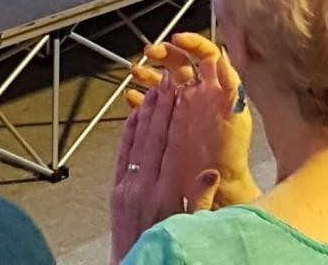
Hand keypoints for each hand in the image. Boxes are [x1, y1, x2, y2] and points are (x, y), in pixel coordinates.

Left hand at [110, 76, 219, 263]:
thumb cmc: (167, 251)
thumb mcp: (191, 228)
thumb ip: (199, 199)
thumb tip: (211, 172)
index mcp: (165, 196)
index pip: (173, 147)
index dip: (179, 119)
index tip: (185, 96)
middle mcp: (144, 187)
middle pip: (155, 137)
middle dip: (163, 105)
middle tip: (170, 80)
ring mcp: (127, 187)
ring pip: (138, 141)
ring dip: (146, 112)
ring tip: (155, 88)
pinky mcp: (116, 191)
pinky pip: (122, 154)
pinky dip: (128, 132)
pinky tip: (134, 114)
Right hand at [128, 33, 257, 209]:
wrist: (219, 185)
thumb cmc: (232, 152)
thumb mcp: (237, 118)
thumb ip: (232, 88)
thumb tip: (226, 56)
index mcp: (215, 87)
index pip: (205, 54)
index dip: (192, 43)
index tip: (177, 38)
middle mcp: (198, 93)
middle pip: (180, 62)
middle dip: (164, 53)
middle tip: (149, 52)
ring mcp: (181, 107)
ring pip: (162, 81)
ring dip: (148, 73)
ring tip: (134, 71)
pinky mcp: (168, 124)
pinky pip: (151, 107)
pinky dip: (140, 100)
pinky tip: (132, 98)